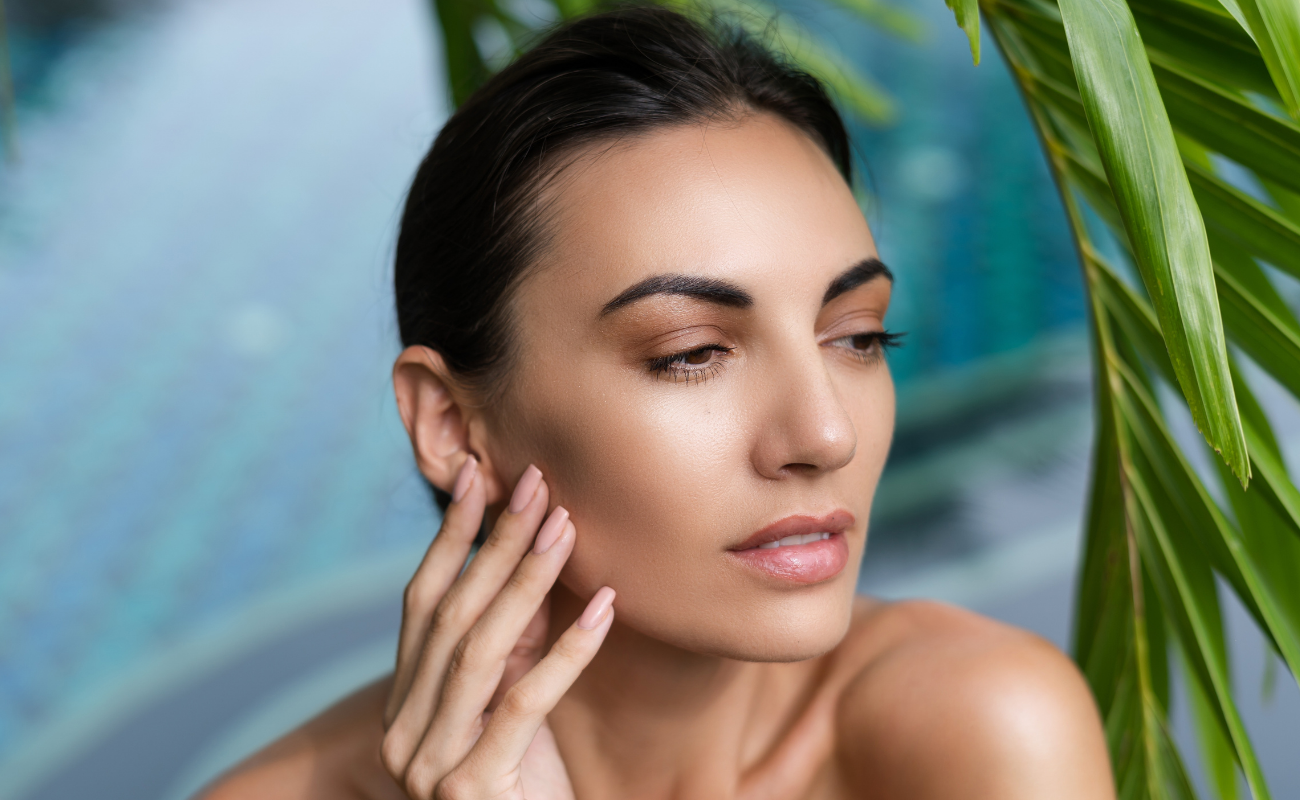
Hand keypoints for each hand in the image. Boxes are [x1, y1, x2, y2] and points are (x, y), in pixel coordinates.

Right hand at [381, 458, 614, 799]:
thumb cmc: (525, 789)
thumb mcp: (509, 708)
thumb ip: (509, 650)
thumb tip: (527, 562)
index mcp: (404, 706)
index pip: (421, 603)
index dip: (449, 538)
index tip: (475, 475)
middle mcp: (404, 731)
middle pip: (450, 616)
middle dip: (495, 545)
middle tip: (537, 484)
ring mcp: (431, 764)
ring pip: (480, 651)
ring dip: (526, 581)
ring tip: (567, 527)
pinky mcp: (473, 788)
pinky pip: (524, 705)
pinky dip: (566, 652)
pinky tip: (603, 608)